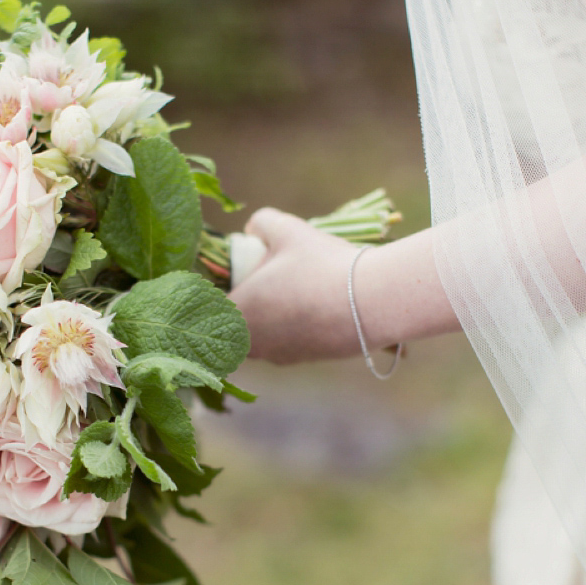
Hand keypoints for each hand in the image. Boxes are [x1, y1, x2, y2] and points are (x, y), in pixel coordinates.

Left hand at [228, 208, 363, 364]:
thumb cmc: (322, 264)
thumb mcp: (288, 230)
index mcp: (239, 313)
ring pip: (260, 336)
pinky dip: (291, 327)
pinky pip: (286, 343)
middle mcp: (253, 343)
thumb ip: (261, 223)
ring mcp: (279, 356)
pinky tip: (313, 306)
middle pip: (234, 323)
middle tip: (263, 279)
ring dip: (267, 317)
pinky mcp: (305, 360)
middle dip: (243, 304)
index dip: (218, 288)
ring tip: (292, 290)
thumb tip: (252, 229)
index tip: (233, 272)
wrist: (374, 303)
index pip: (211, 307)